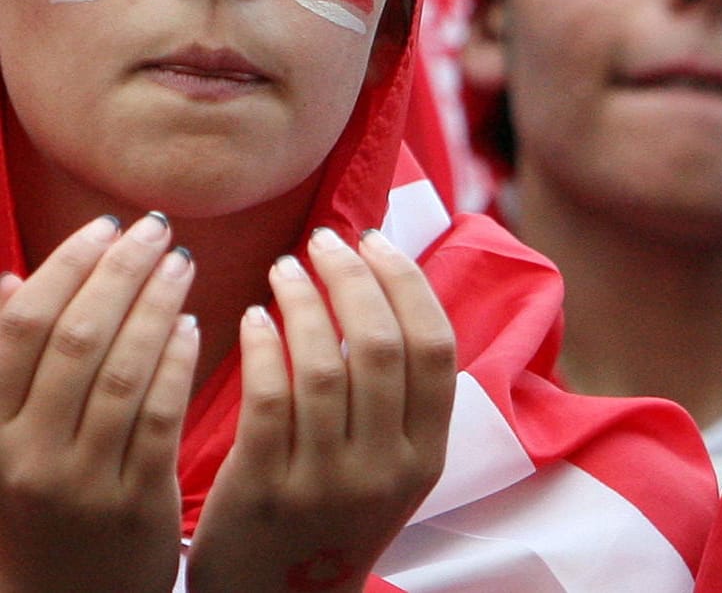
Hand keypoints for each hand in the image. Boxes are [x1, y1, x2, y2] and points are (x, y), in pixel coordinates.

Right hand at [0, 213, 196, 592]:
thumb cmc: (40, 507)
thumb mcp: (6, 441)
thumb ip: (7, 367)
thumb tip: (8, 280)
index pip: (21, 328)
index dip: (66, 266)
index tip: (108, 224)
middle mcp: (23, 453)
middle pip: (75, 338)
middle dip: (120, 272)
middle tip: (159, 229)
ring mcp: (78, 480)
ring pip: (122, 370)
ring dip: (157, 305)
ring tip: (183, 263)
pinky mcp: (133, 503)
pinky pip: (160, 416)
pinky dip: (179, 362)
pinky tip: (198, 324)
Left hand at [186, 228, 455, 592]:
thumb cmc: (334, 516)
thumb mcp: (390, 465)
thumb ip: (398, 393)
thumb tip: (390, 279)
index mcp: (427, 454)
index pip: (434, 346)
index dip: (406, 283)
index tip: (375, 240)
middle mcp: (386, 467)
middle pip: (382, 345)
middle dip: (352, 278)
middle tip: (323, 240)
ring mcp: (328, 483)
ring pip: (325, 363)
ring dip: (303, 300)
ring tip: (282, 268)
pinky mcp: (266, 492)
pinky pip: (269, 399)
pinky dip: (264, 346)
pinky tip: (252, 318)